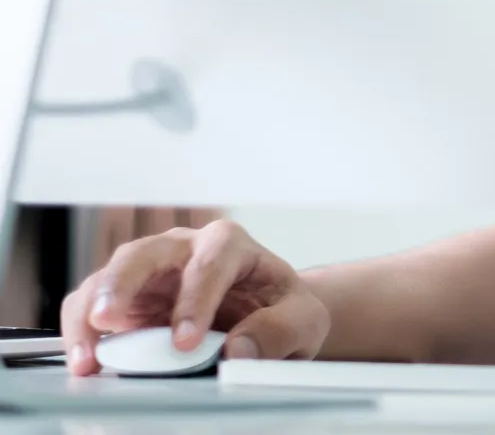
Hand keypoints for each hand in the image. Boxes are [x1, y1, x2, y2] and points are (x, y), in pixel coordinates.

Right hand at [60, 220, 329, 374]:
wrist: (267, 315)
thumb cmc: (281, 310)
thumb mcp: (303, 320)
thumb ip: (280, 330)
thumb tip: (239, 349)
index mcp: (230, 245)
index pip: (210, 263)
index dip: (195, 300)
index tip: (185, 341)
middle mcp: (183, 250)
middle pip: (144, 254)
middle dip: (122, 284)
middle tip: (107, 320)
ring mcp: (149, 273)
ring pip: (108, 278)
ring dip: (91, 313)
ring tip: (87, 356)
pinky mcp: (126, 299)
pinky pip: (92, 305)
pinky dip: (82, 330)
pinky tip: (85, 360)